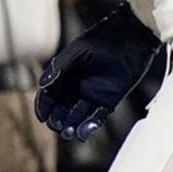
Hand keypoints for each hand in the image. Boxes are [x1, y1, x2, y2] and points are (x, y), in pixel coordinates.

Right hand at [36, 0, 161, 140]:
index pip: (49, 94)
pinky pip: (97, 116)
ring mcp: (92, 95)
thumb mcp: (77, 51)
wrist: (130, 38)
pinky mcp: (108, 101)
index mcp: (64, 74)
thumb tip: (42, 84)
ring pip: (77, 115)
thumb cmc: (102, 39)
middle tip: (56, 126)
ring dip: (71, 125)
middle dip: (57, 119)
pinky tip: (83, 132)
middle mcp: (75, 86)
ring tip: (68, 133)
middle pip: (61, 108)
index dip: (44, 106)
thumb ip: (61, 67)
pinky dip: (89, 126)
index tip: (42, 117)